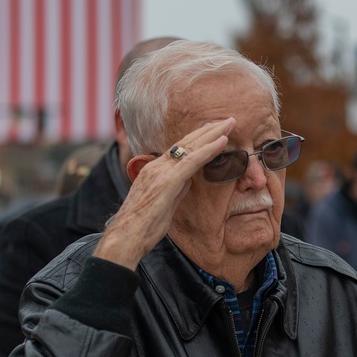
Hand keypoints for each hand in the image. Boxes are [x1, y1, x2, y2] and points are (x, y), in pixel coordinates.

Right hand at [93, 118, 233, 268]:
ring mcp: (161, 171)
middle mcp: (156, 166)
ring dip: (213, 133)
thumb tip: (190, 181)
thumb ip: (177, 190)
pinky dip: (209, 149)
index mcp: (154, 170)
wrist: (127, 236)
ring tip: (230, 123)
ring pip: (191, 146)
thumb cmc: (144, 227)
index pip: (179, 149)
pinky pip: (192, 160)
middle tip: (227, 120)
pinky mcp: (167, 180)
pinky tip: (223, 141)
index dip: (198, 138)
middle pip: (186, 141)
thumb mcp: (164, 204)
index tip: (214, 130)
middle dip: (208, 130)